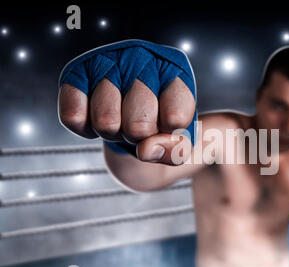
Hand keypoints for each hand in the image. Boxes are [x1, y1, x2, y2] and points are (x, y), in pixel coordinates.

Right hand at [57, 39, 196, 164]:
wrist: (132, 108)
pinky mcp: (76, 72)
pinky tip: (97, 115)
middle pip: (139, 126)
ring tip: (121, 118)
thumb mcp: (180, 140)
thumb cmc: (160, 121)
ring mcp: (108, 61)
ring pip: (106, 122)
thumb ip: (175, 151)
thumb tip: (146, 150)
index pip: (174, 120)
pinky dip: (86, 129)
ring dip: (113, 133)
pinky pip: (73, 117)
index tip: (168, 126)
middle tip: (141, 124)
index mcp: (176, 72)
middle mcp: (142, 58)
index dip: (168, 136)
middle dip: (139, 138)